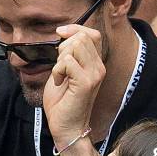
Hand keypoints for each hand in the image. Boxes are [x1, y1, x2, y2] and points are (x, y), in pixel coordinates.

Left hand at [43, 25, 105, 147]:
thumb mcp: (65, 71)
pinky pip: (67, 61)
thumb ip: (68, 54)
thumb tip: (64, 35)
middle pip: (81, 37)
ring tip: (60, 75)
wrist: (66, 127)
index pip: (92, 34)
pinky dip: (57, 70)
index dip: (75, 28)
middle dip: (64, 47)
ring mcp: (95, 74)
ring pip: (75, 46)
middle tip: (60, 67)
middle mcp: (99, 67)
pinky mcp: (86, 82)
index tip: (59, 33)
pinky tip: (59, 82)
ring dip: (60, 59)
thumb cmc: (63, 102)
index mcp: (95, 64)